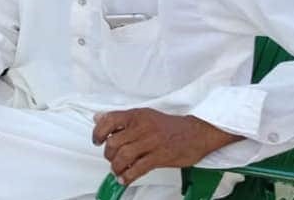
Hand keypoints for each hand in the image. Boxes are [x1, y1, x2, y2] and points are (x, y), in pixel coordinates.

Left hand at [93, 108, 242, 185]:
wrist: (197, 132)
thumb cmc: (169, 125)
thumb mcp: (143, 115)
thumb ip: (121, 119)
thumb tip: (98, 118)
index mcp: (136, 115)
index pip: (109, 120)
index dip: (98, 132)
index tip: (96, 141)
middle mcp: (142, 127)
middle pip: (114, 142)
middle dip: (108, 154)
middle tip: (111, 159)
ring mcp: (151, 142)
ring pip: (123, 156)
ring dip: (116, 166)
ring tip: (117, 170)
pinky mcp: (160, 156)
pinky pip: (138, 168)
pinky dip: (127, 176)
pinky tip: (124, 179)